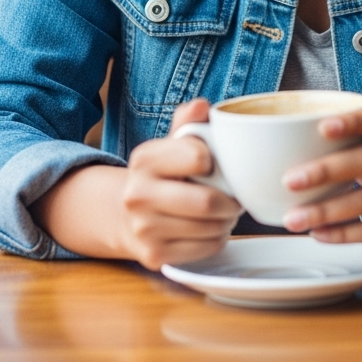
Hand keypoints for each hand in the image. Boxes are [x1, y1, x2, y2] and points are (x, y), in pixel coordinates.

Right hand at [114, 98, 242, 268]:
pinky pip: (205, 248)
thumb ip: (188, 122)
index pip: (197, 156)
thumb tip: (202, 106)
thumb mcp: (170, 143)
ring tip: (224, 211)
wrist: (126, 214)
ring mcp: (143, 228)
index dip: (215, 161)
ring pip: (209, 228)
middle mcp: (138, 194)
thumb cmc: (163, 173)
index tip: (214, 165)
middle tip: (235, 197)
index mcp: (144, 158)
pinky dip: (217, 239)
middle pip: (206, 202)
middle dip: (230, 201)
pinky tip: (211, 228)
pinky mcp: (153, 256)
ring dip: (226, 220)